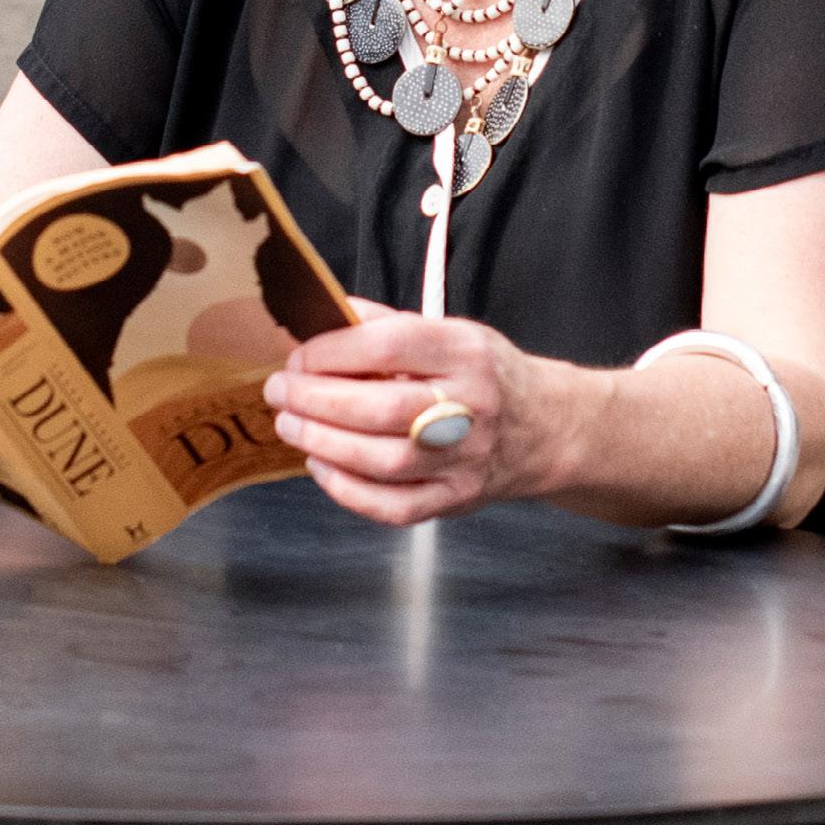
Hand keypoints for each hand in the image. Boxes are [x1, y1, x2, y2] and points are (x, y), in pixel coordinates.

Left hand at [262, 311, 561, 528]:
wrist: (546, 428)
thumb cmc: (482, 373)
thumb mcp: (448, 331)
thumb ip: (383, 325)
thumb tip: (316, 317)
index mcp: (464, 352)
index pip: (389, 346)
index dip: (332, 352)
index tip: (298, 357)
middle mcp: (471, 406)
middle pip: (381, 408)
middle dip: (315, 400)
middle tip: (279, 392)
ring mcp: (466, 459)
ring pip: (384, 461)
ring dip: (323, 444)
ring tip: (290, 426)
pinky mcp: (458, 499)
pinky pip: (396, 507)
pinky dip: (348, 491)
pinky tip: (321, 466)